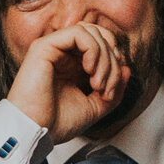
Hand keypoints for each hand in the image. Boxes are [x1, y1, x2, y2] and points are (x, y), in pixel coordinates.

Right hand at [4, 20, 131, 141]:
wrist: (35, 132)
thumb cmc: (56, 123)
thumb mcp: (95, 107)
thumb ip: (113, 89)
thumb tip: (127, 68)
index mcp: (71, 65)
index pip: (101, 46)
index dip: (115, 62)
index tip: (112, 89)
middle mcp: (62, 54)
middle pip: (99, 36)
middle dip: (112, 61)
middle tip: (106, 88)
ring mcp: (53, 48)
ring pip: (91, 32)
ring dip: (104, 57)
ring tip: (98, 83)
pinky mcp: (45, 46)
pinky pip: (79, 33)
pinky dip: (93, 49)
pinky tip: (90, 71)